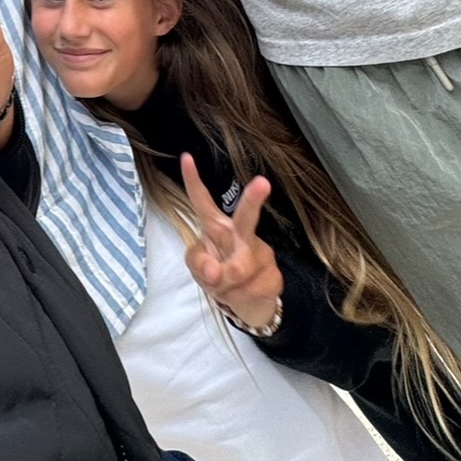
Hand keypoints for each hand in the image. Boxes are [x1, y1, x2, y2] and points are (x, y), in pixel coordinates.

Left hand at [180, 153, 282, 330]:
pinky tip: (244, 292)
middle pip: (246, 216)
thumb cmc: (218, 274)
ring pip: (239, 269)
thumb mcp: (198, 269)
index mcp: (216, 226)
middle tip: (262, 182)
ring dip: (226, 285)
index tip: (186, 157)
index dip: (193, 180)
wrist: (249, 303)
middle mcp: (241, 233)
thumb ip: (198, 265)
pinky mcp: (274, 274)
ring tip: (228, 286)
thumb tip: (213, 270)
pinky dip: (239, 298)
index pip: (202, 200)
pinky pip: (249, 290)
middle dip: (254, 200)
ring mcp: (260, 253)